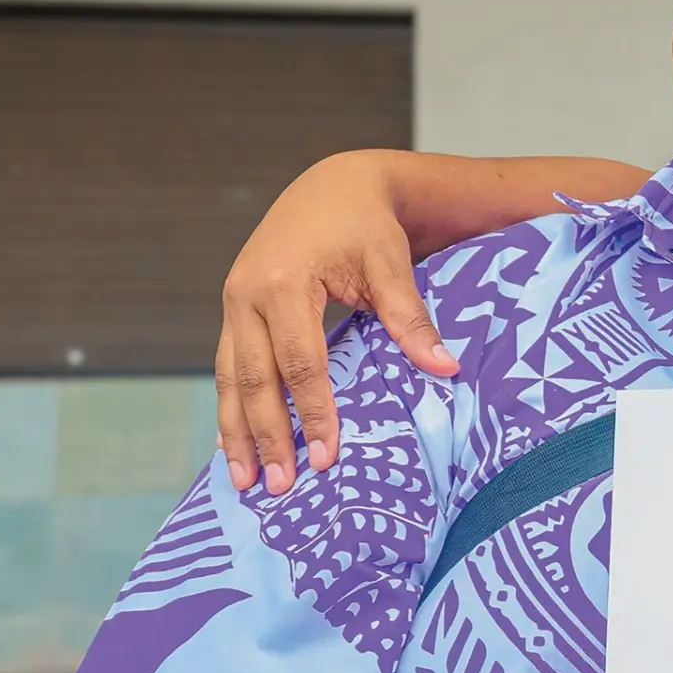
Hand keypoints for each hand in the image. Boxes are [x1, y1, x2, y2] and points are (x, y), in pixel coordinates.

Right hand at [218, 152, 457, 496]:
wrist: (333, 183)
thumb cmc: (366, 223)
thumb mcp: (390, 264)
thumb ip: (410, 318)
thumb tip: (445, 369)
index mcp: (284, 282)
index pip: (300, 363)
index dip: (313, 412)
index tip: (327, 458)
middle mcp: (246, 294)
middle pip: (254, 379)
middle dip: (268, 436)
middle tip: (280, 488)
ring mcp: (232, 301)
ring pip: (229, 378)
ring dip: (237, 432)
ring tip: (244, 482)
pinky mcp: (233, 308)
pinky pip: (227, 366)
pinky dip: (231, 407)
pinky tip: (234, 444)